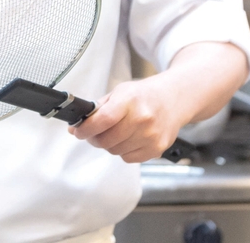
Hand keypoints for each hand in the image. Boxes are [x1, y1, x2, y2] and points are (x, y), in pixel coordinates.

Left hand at [69, 75, 183, 163]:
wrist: (173, 100)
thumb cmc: (144, 95)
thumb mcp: (120, 92)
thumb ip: (99, 108)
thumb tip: (76, 125)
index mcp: (129, 100)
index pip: (103, 120)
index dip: (86, 129)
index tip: (77, 132)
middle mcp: (142, 118)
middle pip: (107, 140)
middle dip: (94, 138)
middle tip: (91, 133)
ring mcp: (150, 136)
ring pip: (115, 151)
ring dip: (108, 145)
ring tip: (112, 133)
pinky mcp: (156, 149)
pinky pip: (128, 158)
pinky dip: (122, 151)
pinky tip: (126, 139)